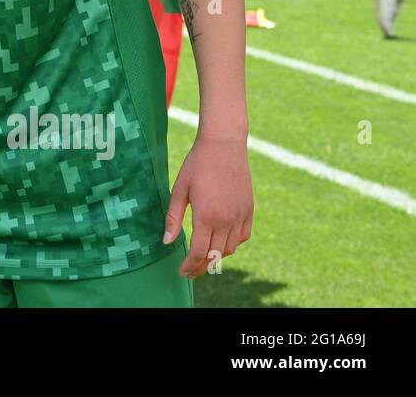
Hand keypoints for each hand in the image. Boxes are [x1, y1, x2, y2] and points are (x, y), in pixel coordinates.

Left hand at [164, 133, 253, 277]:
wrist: (224, 145)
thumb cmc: (197, 165)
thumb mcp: (179, 190)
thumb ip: (173, 218)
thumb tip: (167, 242)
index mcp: (206, 216)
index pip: (199, 252)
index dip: (190, 266)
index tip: (182, 272)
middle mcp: (226, 220)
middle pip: (215, 255)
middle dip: (201, 267)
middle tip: (190, 271)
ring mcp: (240, 216)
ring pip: (230, 249)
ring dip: (216, 257)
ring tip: (203, 258)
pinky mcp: (249, 210)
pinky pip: (242, 237)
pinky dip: (232, 244)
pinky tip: (221, 243)